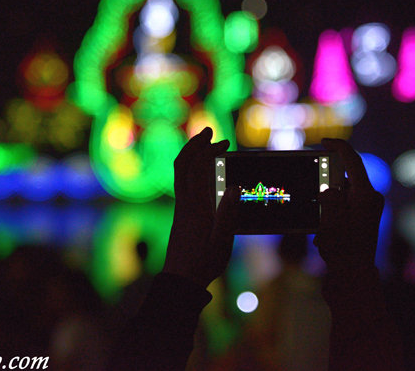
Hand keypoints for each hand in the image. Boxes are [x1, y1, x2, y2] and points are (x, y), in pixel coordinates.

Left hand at [163, 127, 239, 288]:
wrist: (181, 281)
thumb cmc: (204, 263)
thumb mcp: (222, 241)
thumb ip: (228, 213)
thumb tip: (234, 185)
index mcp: (195, 205)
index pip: (196, 167)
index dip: (206, 148)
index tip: (220, 137)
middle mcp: (184, 202)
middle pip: (182, 164)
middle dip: (195, 145)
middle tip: (210, 133)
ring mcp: (180, 208)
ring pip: (181, 173)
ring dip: (193, 156)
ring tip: (210, 149)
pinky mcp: (181, 215)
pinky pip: (184, 184)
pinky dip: (193, 170)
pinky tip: (206, 176)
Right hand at [313, 138, 384, 272]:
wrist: (353, 281)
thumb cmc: (344, 250)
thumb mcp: (330, 217)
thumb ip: (329, 194)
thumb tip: (328, 190)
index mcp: (366, 194)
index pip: (353, 160)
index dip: (338, 146)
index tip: (323, 142)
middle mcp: (370, 201)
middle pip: (345, 180)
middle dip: (326, 187)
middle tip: (315, 198)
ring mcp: (366, 213)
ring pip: (341, 197)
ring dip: (326, 206)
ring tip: (320, 226)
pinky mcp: (360, 225)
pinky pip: (341, 212)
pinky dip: (330, 218)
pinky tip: (323, 237)